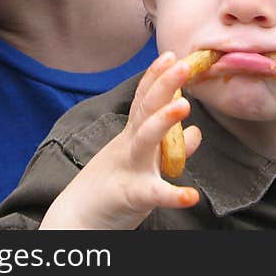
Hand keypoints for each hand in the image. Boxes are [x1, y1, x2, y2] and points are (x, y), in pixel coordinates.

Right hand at [39, 52, 201, 229]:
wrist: (79, 220)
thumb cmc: (114, 186)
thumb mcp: (146, 161)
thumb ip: (173, 146)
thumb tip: (195, 131)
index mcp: (133, 135)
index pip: (144, 99)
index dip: (156, 76)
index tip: (171, 55)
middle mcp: (130, 146)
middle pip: (145, 109)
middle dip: (163, 85)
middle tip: (182, 65)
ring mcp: (131, 168)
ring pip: (145, 141)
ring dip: (163, 121)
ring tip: (184, 106)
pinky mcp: (132, 196)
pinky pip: (154, 195)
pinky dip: (172, 195)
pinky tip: (190, 195)